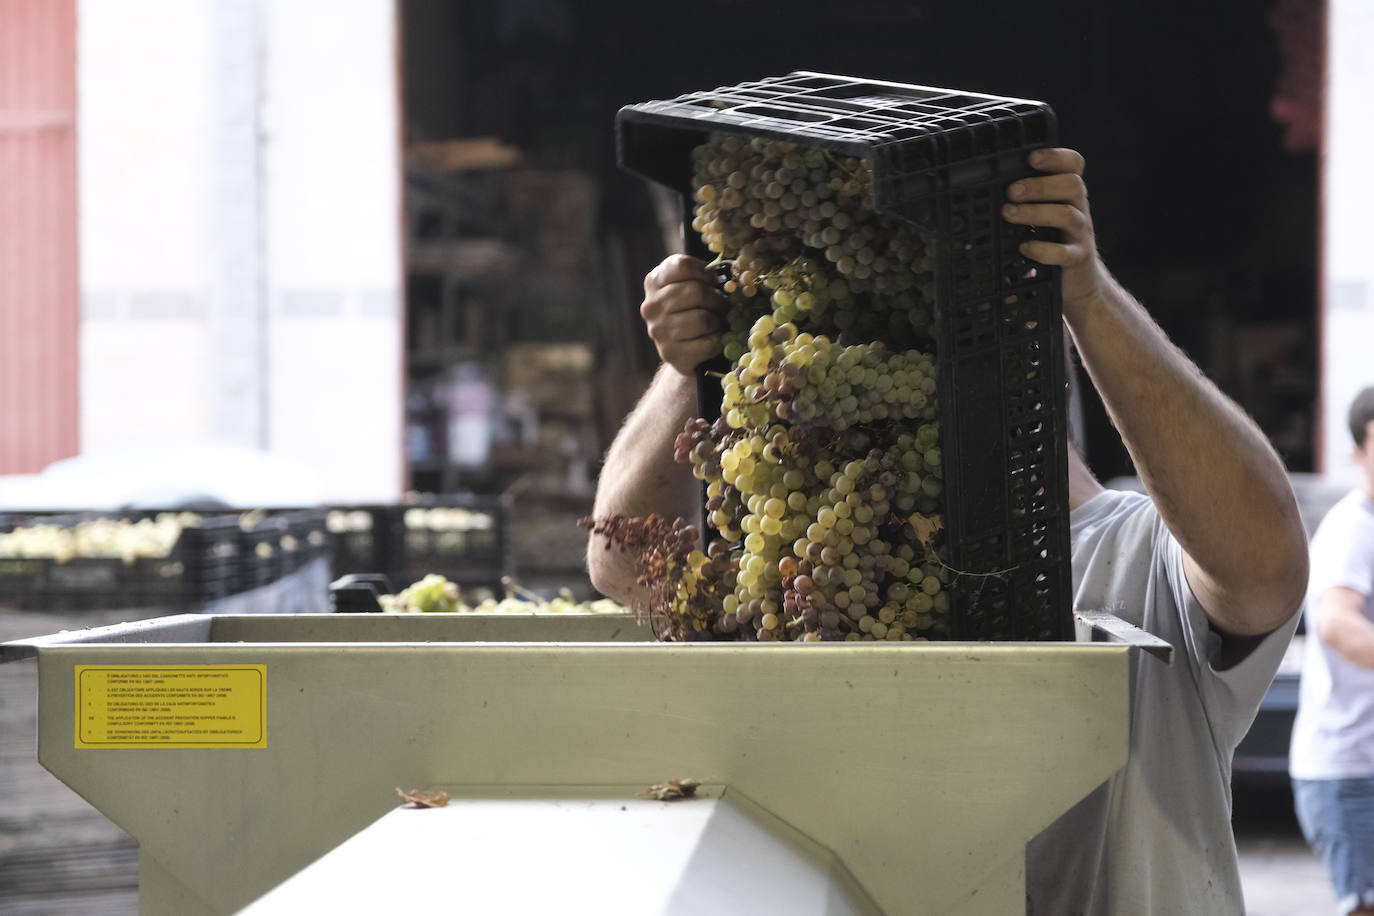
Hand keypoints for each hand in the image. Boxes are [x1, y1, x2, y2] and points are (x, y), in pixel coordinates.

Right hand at [640, 254, 724, 375]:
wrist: (680, 349)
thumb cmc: (688, 309)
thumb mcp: (687, 284)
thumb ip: (699, 275)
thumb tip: (726, 278)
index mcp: (654, 281)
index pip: (683, 266)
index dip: (705, 272)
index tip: (713, 281)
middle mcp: (651, 305)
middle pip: (696, 292)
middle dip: (717, 299)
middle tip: (722, 306)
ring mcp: (658, 331)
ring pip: (703, 319)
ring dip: (718, 321)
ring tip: (718, 322)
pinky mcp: (670, 353)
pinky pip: (708, 343)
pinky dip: (719, 341)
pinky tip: (714, 338)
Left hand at [1002, 148, 1103, 319]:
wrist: (1079, 281)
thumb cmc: (1054, 241)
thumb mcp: (1046, 215)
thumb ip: (1027, 200)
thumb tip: (986, 190)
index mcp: (1069, 194)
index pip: (1074, 165)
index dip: (1056, 157)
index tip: (1031, 158)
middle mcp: (1079, 209)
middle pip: (1072, 185)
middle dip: (1040, 185)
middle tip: (1012, 191)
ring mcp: (1080, 235)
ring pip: (1067, 215)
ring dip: (1036, 212)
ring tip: (1009, 213)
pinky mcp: (1077, 260)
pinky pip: (1064, 253)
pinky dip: (1043, 250)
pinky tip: (1024, 247)